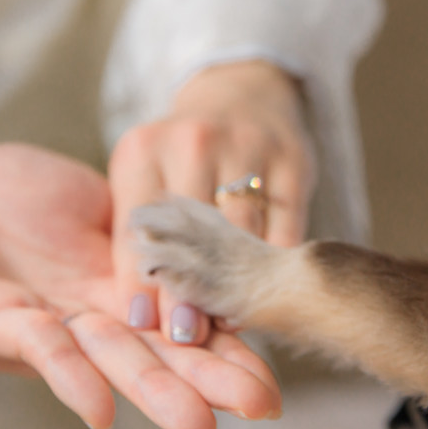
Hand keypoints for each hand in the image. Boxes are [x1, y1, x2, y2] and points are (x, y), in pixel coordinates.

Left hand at [0, 91, 280, 428]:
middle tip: (263, 408)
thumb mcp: (92, 202)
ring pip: (106, 361)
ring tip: (201, 426)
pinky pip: (38, 348)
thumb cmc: (2, 195)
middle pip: (155, 353)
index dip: (228, 341)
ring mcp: (43, 322)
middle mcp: (86, 317)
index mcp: (114, 288)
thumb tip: (203, 225)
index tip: (279, 358)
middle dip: (207, 380)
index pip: (180, 319)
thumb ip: (140, 225)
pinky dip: (70, 377)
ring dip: (151, 394)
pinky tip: (100, 408)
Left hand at [108, 60, 315, 344]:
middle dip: (186, 289)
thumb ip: (137, 236)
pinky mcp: (291, 157)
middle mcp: (193, 141)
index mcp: (143, 148)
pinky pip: (286, 222)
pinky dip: (277, 260)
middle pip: (189, 232)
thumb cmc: (181, 156)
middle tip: (184, 337)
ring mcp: (247, 145)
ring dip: (235, 281)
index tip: (140, 325)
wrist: (242, 91)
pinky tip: (269, 292)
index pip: (137, 225)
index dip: (139, 278)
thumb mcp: (146, 176)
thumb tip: (136, 317)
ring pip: (242, 228)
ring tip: (225, 324)